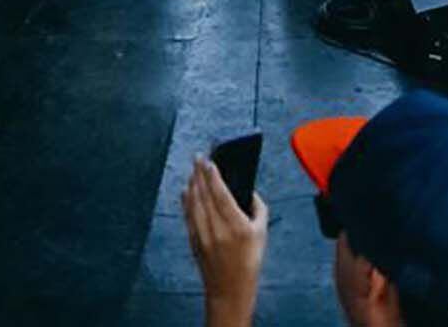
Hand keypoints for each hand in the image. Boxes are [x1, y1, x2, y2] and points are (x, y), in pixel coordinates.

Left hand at [182, 156, 266, 326]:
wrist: (230, 290)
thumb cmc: (249, 263)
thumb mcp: (262, 233)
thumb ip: (258, 208)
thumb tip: (249, 192)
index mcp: (235, 225)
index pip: (220, 193)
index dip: (213, 175)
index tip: (209, 160)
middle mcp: (216, 228)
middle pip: (204, 194)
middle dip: (199, 173)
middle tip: (197, 157)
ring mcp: (202, 235)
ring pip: (193, 202)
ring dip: (192, 184)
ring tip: (193, 170)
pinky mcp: (194, 241)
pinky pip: (188, 214)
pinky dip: (186, 200)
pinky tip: (186, 190)